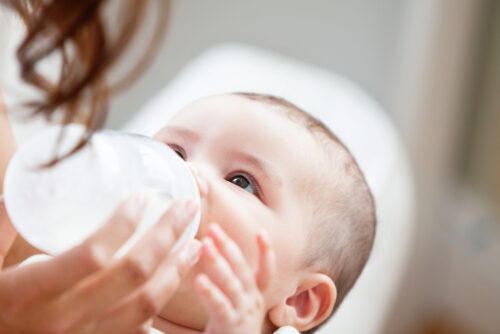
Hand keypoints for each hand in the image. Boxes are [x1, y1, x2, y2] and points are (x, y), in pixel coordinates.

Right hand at [0, 197, 200, 333]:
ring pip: (146, 304)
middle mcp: (65, 318)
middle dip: (166, 236)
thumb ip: (2, 230)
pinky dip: (161, 301)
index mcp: (33, 292)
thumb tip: (18, 196)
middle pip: (132, 274)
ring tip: (194, 244)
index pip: (93, 255)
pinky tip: (174, 279)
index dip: (122, 225)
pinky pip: (138, 326)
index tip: (141, 198)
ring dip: (176, 270)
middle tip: (187, 208)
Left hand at [195, 224, 275, 333]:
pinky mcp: (230, 326)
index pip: (265, 272)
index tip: (261, 231)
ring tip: (204, 245)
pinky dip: (211, 292)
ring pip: (232, 283)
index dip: (265, 252)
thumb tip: (201, 255)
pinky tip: (199, 280)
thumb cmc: (228, 333)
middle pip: (243, 269)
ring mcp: (243, 314)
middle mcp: (252, 303)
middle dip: (228, 246)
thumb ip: (222, 285)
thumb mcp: (230, 308)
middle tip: (213, 228)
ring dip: (218, 261)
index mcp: (253, 298)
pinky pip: (221, 306)